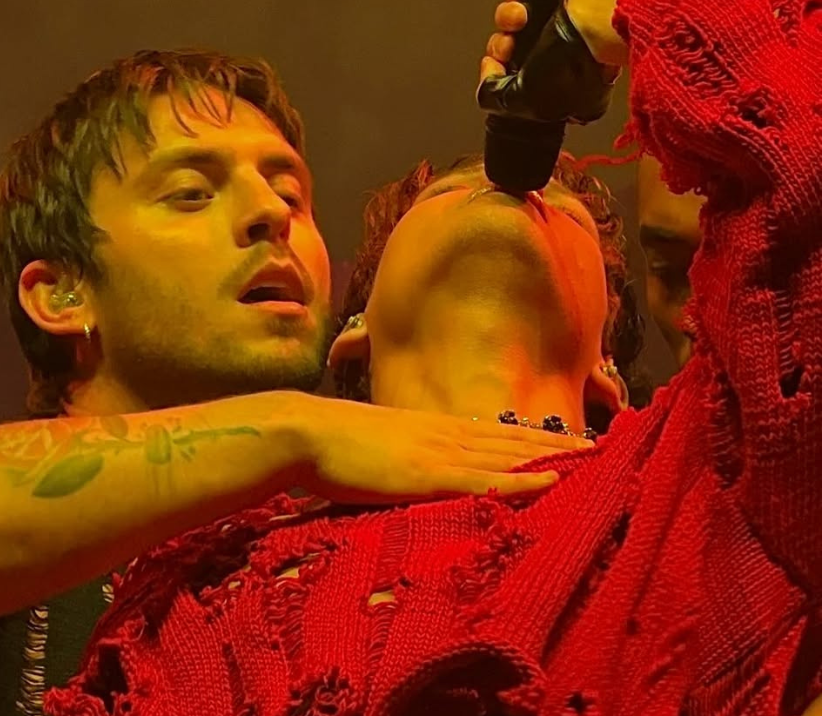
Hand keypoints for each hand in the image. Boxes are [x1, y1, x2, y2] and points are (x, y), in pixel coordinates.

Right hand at [292, 396, 592, 503]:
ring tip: (593, 459)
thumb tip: (415, 468)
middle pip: (514, 439)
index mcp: (433, 429)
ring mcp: (440, 453)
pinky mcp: (428, 476)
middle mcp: (445, 434)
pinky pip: (484, 479)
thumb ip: (405, 455)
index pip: (496, 433)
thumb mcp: (378, 446)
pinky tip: (553, 480)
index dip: (536, 437)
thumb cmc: (333, 445)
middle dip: (559, 443)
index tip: (567, 440)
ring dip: (554, 456)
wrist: (305, 433)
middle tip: (602, 447)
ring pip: (509, 454)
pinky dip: (522, 479)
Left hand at [483, 0, 638, 83]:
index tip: (496, 64)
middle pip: (509, 49)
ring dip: (507, 17)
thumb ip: (494, 96)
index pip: (509, 82)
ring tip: (519, 17)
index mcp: (550, 89)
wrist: (601, 20)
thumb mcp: (523, 101)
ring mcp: (556, 30)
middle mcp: (553, 60)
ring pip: (513, 20)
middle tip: (509, 43)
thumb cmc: (571, 65)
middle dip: (501, 44)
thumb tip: (488, 73)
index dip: (495, 72)